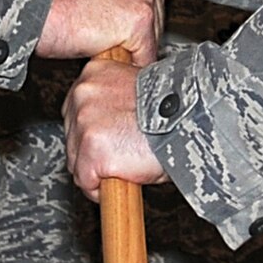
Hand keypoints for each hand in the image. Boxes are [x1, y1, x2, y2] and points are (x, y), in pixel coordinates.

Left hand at [64, 57, 167, 198]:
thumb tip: (104, 126)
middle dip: (93, 153)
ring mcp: (85, 122)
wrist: (190, 120)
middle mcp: (84, 93)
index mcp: (94, 74)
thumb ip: (112, 104)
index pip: (75, 112)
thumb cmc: (173, 110)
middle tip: (123, 153)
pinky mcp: (92, 149)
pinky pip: (86, 182)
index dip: (93, 132)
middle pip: (72, 138)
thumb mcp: (137, 94)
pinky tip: (124, 175)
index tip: (111, 139)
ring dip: (98, 171)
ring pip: (76, 163)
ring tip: (127, 162)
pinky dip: (102, 189)